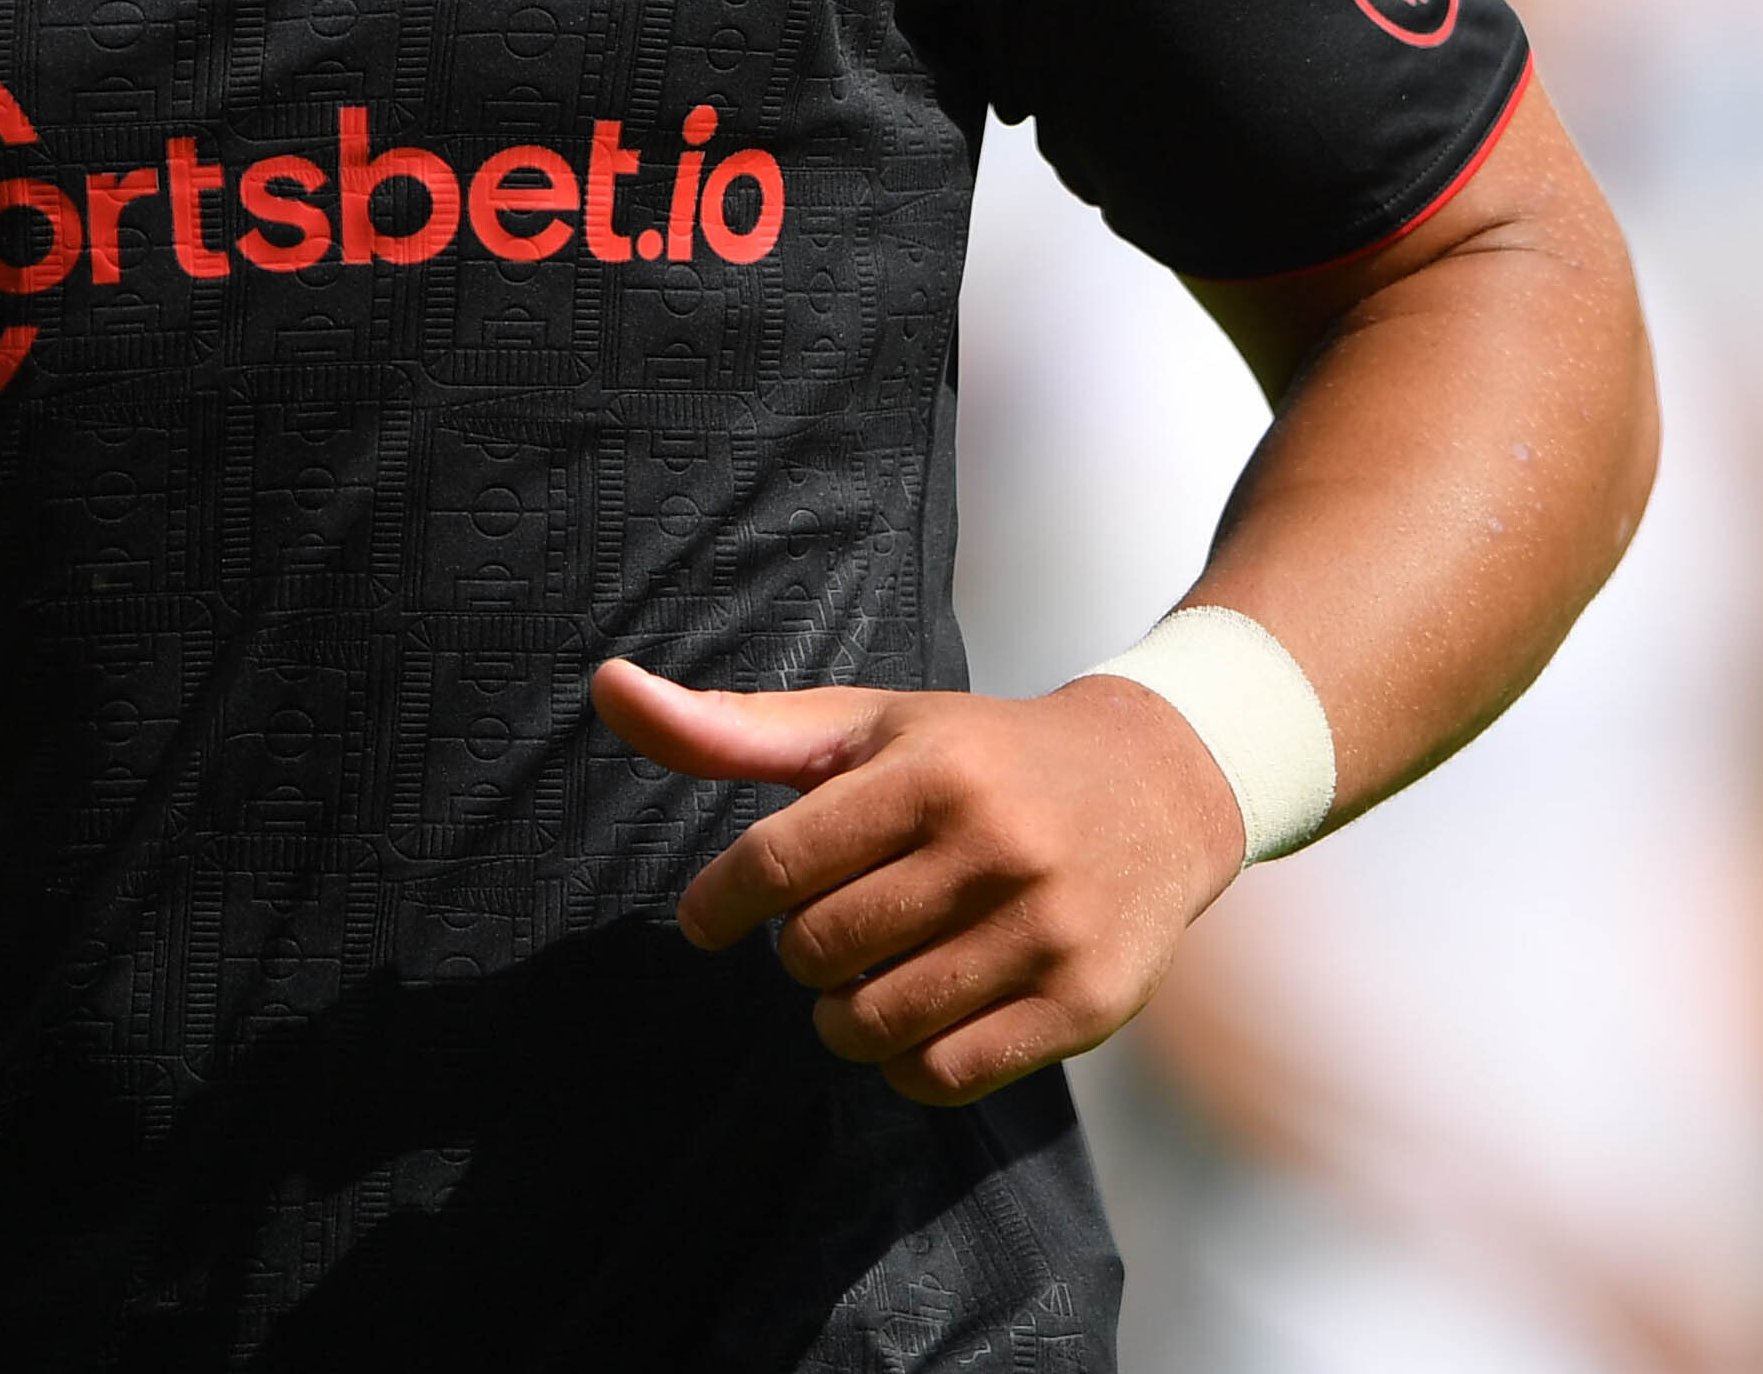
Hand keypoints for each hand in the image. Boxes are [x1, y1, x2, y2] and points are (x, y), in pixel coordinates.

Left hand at [593, 656, 1245, 1104]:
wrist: (1159, 785)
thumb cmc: (978, 758)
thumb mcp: (865, 727)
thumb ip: (732, 727)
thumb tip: (604, 685)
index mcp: (933, 770)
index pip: (777, 864)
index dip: (719, 904)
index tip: (708, 919)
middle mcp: (997, 846)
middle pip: (819, 951)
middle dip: (799, 950)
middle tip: (828, 926)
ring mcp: (1048, 930)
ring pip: (874, 1023)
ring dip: (842, 1015)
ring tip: (867, 974)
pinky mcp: (1086, 1004)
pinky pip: (944, 1076)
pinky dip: (907, 1060)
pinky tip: (919, 1014)